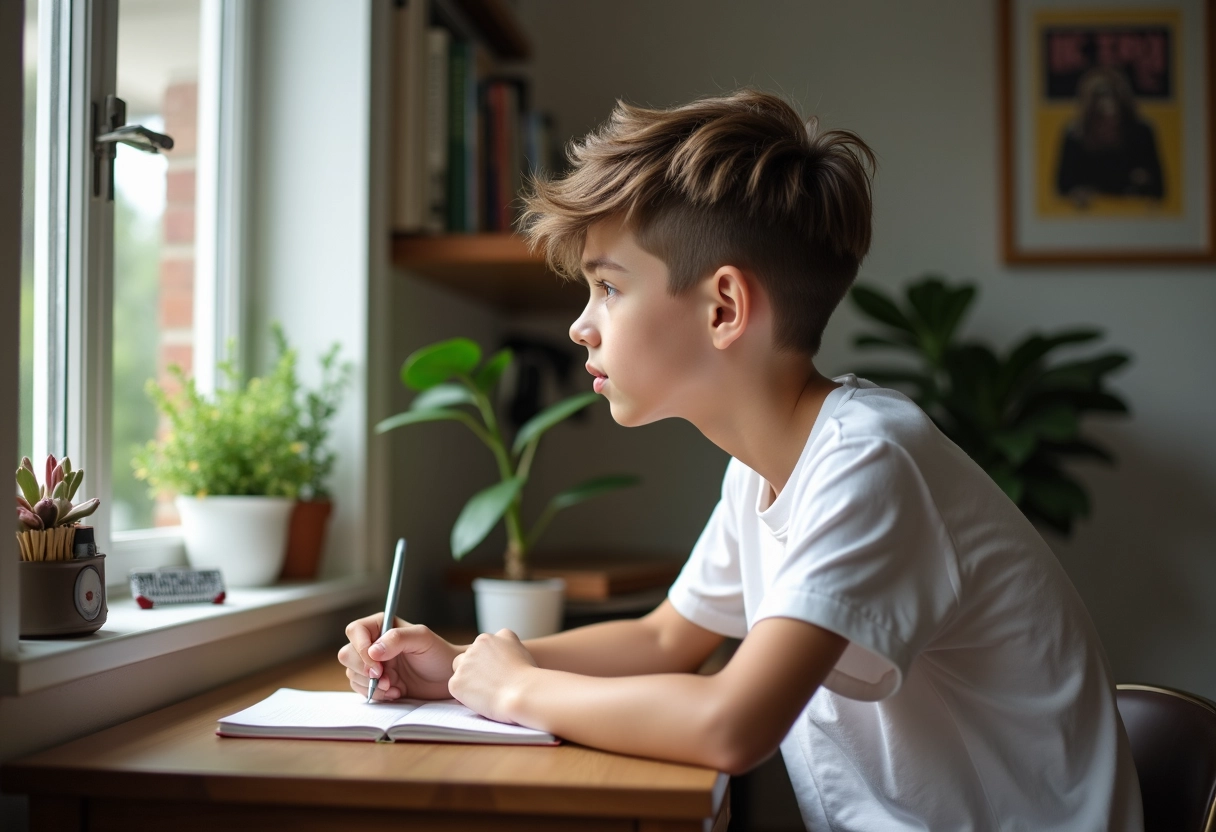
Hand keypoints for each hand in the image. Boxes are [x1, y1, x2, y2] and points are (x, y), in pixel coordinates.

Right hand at [338, 613, 461, 700]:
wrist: (447, 678)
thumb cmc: (438, 654)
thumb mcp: (422, 640)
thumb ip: (397, 639)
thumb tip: (372, 651)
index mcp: (382, 625)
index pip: (355, 631)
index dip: (360, 648)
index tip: (377, 665)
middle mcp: (373, 643)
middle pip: (347, 654)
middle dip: (364, 670)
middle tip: (386, 679)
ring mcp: (372, 664)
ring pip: (351, 673)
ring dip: (371, 685)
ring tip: (394, 686)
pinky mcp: (375, 682)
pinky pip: (361, 689)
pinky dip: (376, 694)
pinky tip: (396, 692)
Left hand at [448, 629, 538, 722]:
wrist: (523, 693)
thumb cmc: (528, 678)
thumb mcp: (521, 651)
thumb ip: (508, 648)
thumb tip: (501, 657)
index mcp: (493, 637)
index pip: (483, 648)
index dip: (489, 662)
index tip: (498, 673)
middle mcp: (476, 645)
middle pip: (468, 657)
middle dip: (475, 669)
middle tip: (490, 684)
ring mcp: (465, 663)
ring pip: (460, 671)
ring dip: (468, 680)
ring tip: (486, 693)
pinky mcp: (456, 681)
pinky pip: (456, 688)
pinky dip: (465, 695)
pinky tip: (481, 700)